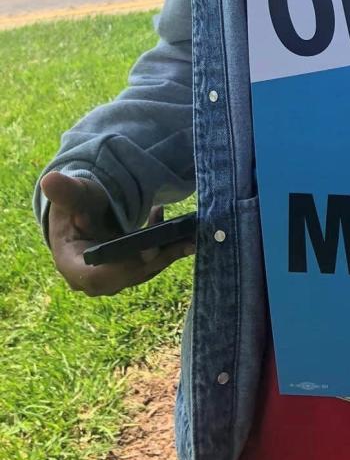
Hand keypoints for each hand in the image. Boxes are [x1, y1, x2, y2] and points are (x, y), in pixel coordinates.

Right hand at [41, 171, 193, 296]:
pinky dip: (168, 249)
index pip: (94, 277)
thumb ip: (66, 192)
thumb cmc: (77, 203)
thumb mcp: (73, 195)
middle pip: (125, 277)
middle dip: (155, 260)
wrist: (85, 210)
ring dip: (168, 255)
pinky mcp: (129, 272)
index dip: (121, 269)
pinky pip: (151, 264)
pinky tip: (181, 230)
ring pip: (143, 271)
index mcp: (71, 263)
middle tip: (180, 242)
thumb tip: (49, 180)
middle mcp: (91, 278)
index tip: (147, 254)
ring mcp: (112, 278)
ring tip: (189, 235)